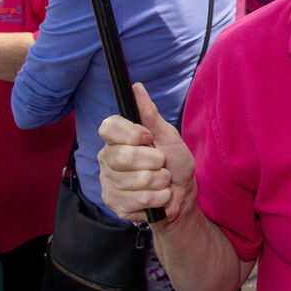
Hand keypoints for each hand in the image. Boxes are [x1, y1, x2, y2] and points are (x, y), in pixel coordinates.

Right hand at [98, 82, 195, 223]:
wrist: (182, 195)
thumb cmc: (174, 162)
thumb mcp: (167, 135)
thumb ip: (150, 114)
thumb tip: (137, 87)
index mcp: (118, 138)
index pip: (108, 127)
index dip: (130, 133)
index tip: (148, 137)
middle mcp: (108, 158)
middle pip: (123, 157)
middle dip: (154, 161)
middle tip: (162, 163)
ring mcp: (108, 182)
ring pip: (134, 181)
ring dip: (159, 181)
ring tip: (162, 181)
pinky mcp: (114, 203)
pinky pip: (137, 200)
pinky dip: (157, 198)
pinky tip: (158, 196)